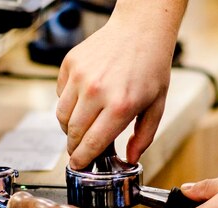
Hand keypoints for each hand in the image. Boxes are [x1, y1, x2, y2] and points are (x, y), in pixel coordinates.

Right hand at [56, 14, 174, 168]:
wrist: (140, 30)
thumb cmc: (151, 67)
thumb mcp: (157, 105)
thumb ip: (144, 136)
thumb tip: (129, 157)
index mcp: (120, 106)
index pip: (92, 143)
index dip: (83, 159)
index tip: (77, 166)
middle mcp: (97, 92)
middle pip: (73, 133)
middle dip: (74, 147)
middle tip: (79, 150)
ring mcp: (80, 77)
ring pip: (61, 116)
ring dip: (68, 128)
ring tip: (81, 126)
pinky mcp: (70, 64)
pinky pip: (60, 94)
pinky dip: (67, 103)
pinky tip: (83, 100)